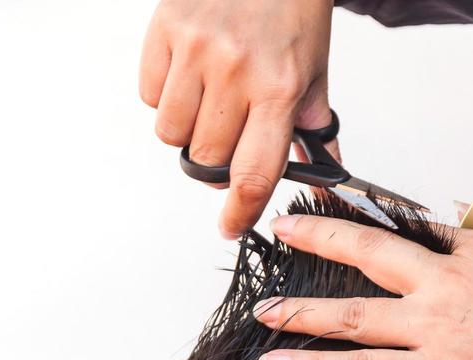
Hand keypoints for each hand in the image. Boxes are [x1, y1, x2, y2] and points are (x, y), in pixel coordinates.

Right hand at [139, 0, 335, 238]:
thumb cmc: (292, 8)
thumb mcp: (315, 73)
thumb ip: (314, 133)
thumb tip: (322, 183)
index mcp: (278, 89)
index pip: (254, 175)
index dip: (239, 213)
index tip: (231, 226)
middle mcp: (236, 72)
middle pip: (206, 162)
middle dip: (216, 163)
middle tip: (229, 137)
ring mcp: (196, 50)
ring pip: (172, 134)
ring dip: (187, 131)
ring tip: (209, 100)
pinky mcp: (166, 29)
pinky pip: (150, 95)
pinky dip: (165, 95)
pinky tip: (189, 73)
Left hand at [254, 213, 472, 359]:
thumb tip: (471, 213)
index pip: (416, 227)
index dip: (375, 219)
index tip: (343, 214)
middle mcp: (450, 283)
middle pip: (369, 253)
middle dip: (318, 237)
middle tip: (282, 227)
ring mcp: (438, 329)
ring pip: (353, 314)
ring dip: (301, 310)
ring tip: (263, 309)